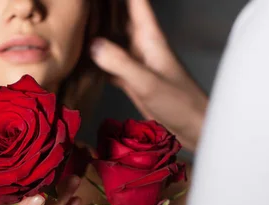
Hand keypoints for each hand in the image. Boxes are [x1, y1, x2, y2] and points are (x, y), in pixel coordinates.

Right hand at [90, 0, 207, 151]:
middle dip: (103, 8)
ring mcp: (134, 61)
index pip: (135, 2)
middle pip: (119, 16)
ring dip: (96, 30)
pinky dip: (94, 59)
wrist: (192, 128)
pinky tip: (79, 59)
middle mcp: (141, 44)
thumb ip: (121, 63)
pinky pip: (107, 63)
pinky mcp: (129, 79)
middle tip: (78, 5)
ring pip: (111, 38)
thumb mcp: (148, 82)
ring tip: (75, 24)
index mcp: (150, 37)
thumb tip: (93, 45)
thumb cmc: (179, 103)